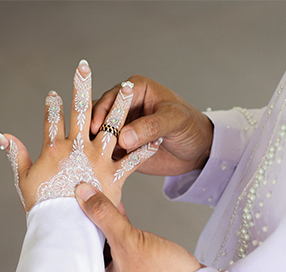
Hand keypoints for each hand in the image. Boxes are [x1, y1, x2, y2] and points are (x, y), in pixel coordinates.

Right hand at [0, 61, 161, 212]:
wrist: (63, 229)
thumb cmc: (42, 206)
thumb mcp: (23, 179)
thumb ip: (15, 154)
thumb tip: (0, 134)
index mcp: (54, 149)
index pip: (51, 118)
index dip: (52, 104)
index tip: (54, 93)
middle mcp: (77, 149)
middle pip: (80, 111)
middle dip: (81, 87)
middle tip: (84, 67)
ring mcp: (97, 161)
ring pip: (110, 126)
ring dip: (121, 105)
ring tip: (129, 86)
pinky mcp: (114, 176)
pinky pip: (132, 159)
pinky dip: (144, 149)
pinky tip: (156, 137)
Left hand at [76, 183, 203, 271]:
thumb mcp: (129, 242)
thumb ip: (105, 216)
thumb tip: (84, 194)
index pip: (74, 255)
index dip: (69, 229)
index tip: (65, 207)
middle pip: (88, 247)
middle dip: (85, 223)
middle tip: (77, 200)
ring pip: (103, 242)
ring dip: (102, 221)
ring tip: (94, 198)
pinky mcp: (134, 264)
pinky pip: (119, 241)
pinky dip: (117, 225)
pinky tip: (115, 207)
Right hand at [91, 75, 213, 175]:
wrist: (198, 150)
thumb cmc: (190, 126)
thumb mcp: (174, 121)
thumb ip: (150, 126)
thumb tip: (124, 137)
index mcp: (135, 90)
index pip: (111, 97)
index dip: (102, 112)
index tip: (97, 128)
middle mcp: (124, 107)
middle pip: (99, 115)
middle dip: (93, 130)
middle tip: (87, 145)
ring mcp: (121, 127)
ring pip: (99, 135)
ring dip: (95, 145)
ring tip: (90, 159)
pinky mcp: (121, 146)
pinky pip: (106, 151)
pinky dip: (101, 158)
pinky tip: (98, 167)